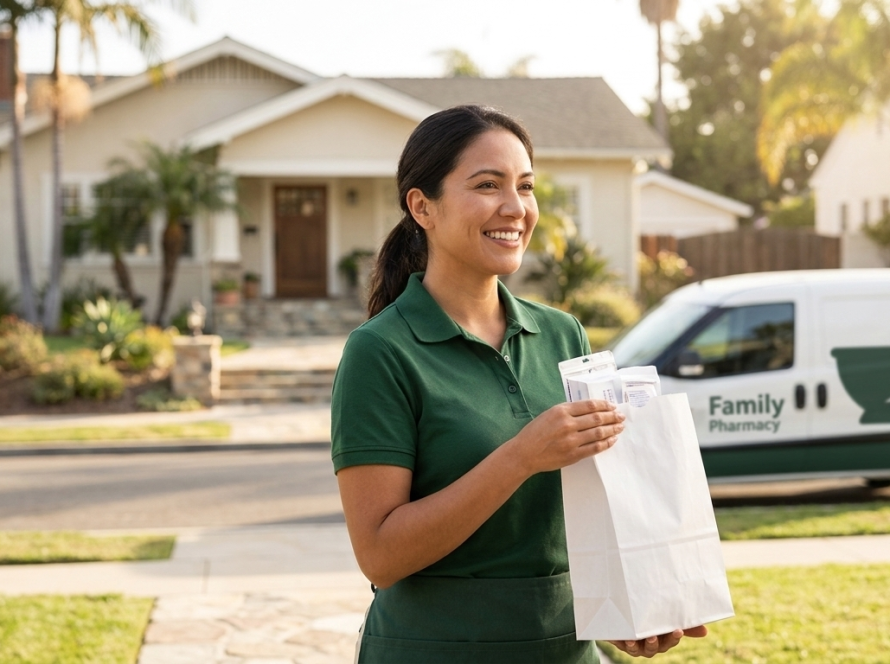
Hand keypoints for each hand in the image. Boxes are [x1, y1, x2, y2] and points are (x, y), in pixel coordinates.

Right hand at [508, 399, 624, 475]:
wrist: (524, 453)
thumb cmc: (534, 433)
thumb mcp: (548, 414)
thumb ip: (567, 411)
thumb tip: (589, 410)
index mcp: (561, 411)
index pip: (589, 405)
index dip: (604, 405)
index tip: (612, 406)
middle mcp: (568, 424)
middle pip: (597, 418)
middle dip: (612, 416)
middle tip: (621, 416)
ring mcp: (572, 440)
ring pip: (599, 432)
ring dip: (612, 429)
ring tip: (619, 427)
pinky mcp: (574, 454)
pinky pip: (595, 448)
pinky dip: (606, 443)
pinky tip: (612, 440)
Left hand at [607, 626, 707, 657]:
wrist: (625, 618)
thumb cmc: (651, 620)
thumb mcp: (664, 619)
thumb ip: (683, 623)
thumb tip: (705, 631)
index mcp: (662, 640)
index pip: (670, 640)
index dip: (673, 637)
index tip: (678, 630)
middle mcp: (648, 645)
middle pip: (653, 648)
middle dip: (653, 643)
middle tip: (653, 636)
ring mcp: (633, 645)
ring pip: (635, 649)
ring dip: (635, 646)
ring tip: (633, 640)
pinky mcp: (619, 640)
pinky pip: (618, 643)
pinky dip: (619, 641)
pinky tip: (620, 637)